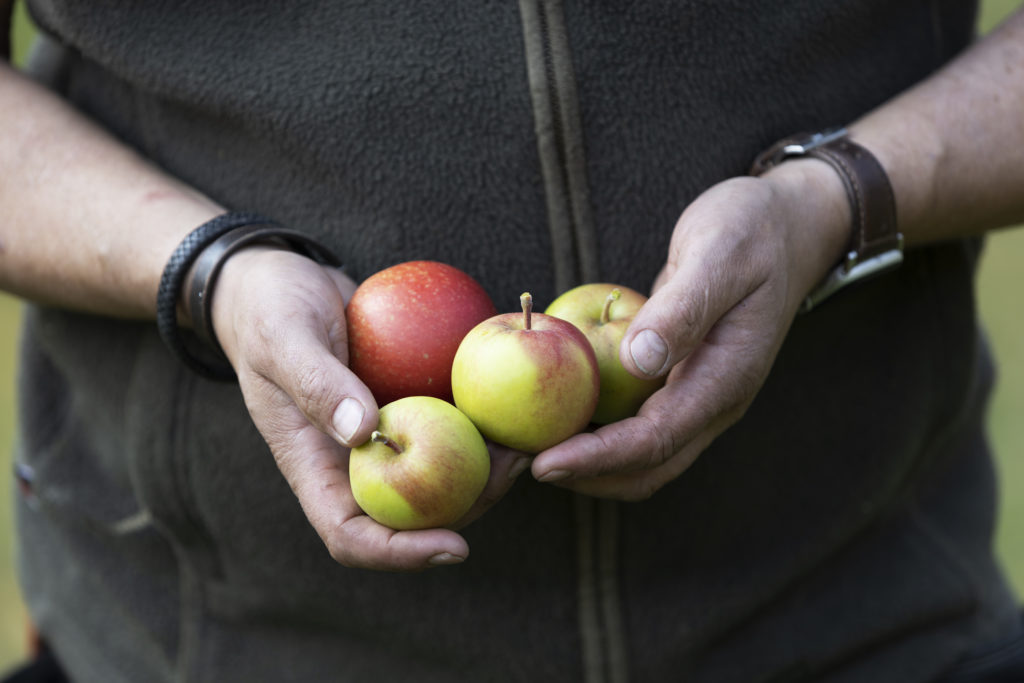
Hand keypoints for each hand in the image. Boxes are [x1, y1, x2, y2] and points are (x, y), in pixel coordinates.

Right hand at [211, 248, 525, 570]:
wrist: (282, 279)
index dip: (401, 554)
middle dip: (467, 508)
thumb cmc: (268, 309)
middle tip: (513, 469)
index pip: (351, 536)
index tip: (455, 547)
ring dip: (483, 470)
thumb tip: (365, 432)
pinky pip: (444, 428)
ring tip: (524, 442)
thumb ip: (318, 383)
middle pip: (410, 516)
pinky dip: (478, 425)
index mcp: (314, 467)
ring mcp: (380, 436)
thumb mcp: (284, 337)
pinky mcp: (403, 405)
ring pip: (436, 476)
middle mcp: (351, 462)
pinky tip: (512, 405)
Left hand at [530, 161, 850, 499]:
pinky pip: (635, 425)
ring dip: (588, 463)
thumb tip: (640, 360)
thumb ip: (684, 308)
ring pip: (640, 455)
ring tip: (527, 448)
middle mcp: (713, 400)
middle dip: (585, 476)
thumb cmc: (753, 230)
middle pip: (646, 468)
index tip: (544, 462)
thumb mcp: (720, 253)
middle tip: (520, 464)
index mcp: (726, 379)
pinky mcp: (680, 382)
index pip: (656, 440)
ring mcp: (698, 395)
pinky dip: (595, 431)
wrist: (789, 224)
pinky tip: (554, 412)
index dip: (598, 458)